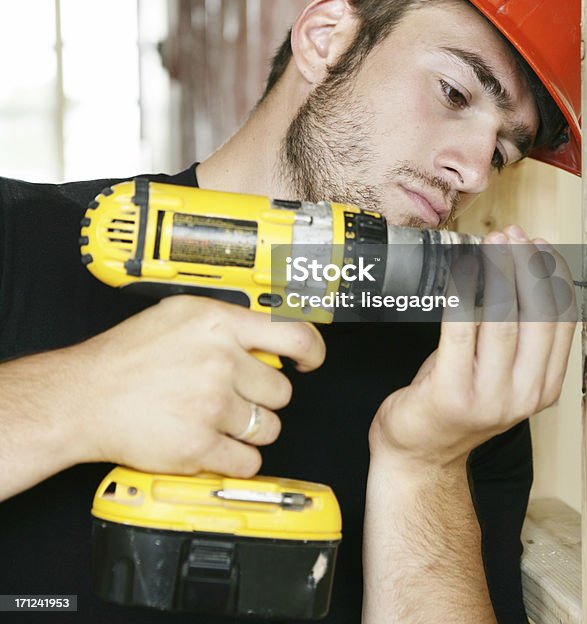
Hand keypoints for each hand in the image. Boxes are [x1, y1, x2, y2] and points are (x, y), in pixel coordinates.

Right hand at [71, 296, 324, 476]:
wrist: (85, 396)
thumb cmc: (127, 356)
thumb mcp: (180, 314)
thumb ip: (227, 321)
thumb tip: (267, 335)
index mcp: (219, 323)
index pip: (294, 333)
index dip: (312, 351)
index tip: (310, 361)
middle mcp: (220, 362)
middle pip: (280, 390)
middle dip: (262, 396)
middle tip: (235, 395)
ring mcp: (212, 405)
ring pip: (268, 427)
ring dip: (251, 429)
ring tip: (218, 419)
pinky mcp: (200, 446)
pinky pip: (248, 461)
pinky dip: (236, 459)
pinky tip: (214, 443)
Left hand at [369, 226, 575, 468]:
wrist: (420, 455)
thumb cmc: (457, 401)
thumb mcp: (500, 370)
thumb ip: (518, 333)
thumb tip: (525, 267)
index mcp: (544, 387)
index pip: (562, 321)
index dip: (553, 276)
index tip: (540, 245)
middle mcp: (523, 395)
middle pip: (536, 316)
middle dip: (526, 266)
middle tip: (512, 235)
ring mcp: (488, 398)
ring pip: (502, 320)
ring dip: (498, 273)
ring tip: (490, 244)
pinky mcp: (451, 394)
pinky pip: (459, 330)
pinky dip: (463, 293)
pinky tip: (461, 269)